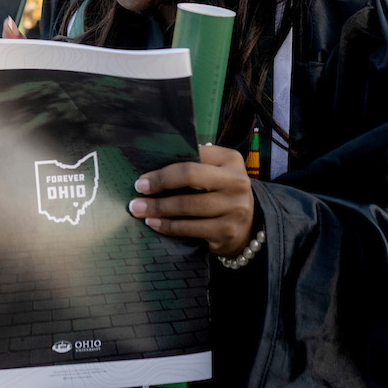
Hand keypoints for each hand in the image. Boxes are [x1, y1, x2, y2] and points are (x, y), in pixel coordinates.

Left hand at [128, 145, 255, 256]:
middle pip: (190, 176)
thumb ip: (194, 167)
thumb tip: (153, 170)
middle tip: (138, 190)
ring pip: (187, 205)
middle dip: (160, 182)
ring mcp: (234, 208)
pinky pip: (190, 228)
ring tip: (138, 209)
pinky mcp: (226, 231)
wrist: (249, 228)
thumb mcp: (217, 173)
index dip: (166, 166)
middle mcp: (236, 181)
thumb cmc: (222, 194)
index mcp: (230, 160)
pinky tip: (154, 223)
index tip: (143, 176)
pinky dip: (168, 226)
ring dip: (158, 208)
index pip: (193, 156)